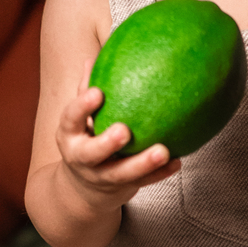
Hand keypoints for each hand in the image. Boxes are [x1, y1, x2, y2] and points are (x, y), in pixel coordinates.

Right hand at [55, 68, 180, 210]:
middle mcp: (82, 158)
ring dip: (143, 163)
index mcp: (70, 135)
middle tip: (125, 131)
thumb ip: (85, 90)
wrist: (83, 189)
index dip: (82, 106)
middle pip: (92, 153)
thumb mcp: (79, 119)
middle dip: (107, 143)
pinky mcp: (121, 188)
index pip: (71, 118)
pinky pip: (143, 181)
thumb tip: (93, 57)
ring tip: (163, 151)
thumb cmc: (86, 139)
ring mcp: (101, 176)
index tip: (97, 93)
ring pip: (121, 173)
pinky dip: (160, 173)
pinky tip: (177, 161)